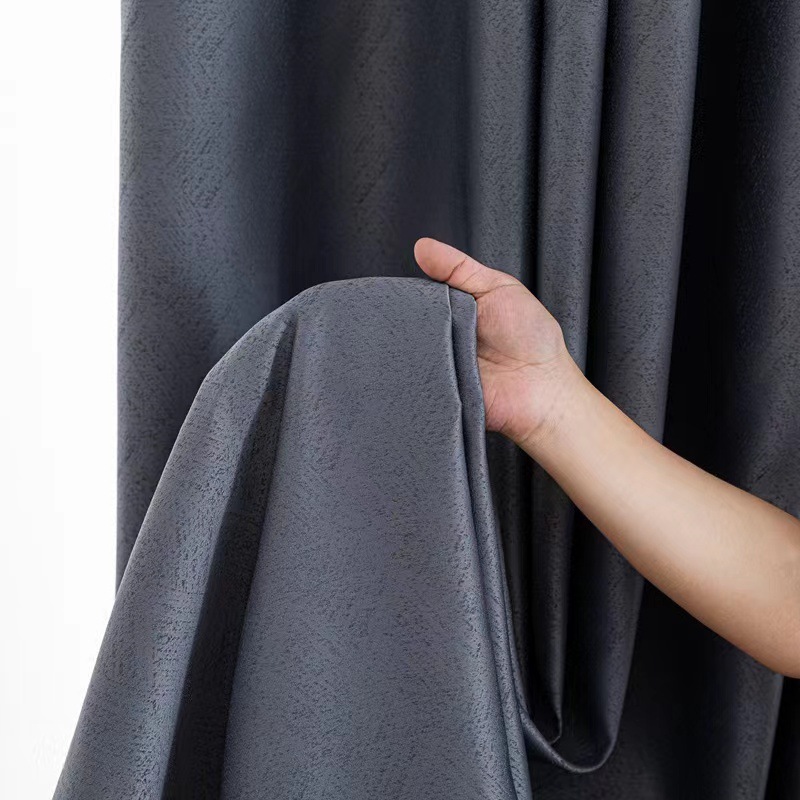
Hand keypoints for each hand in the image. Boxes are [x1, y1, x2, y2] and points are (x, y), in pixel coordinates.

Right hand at [414, 237, 581, 448]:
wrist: (543, 387)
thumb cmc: (530, 337)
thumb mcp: (498, 287)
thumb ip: (459, 267)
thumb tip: (422, 247)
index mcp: (454, 309)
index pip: (417, 296)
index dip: (408, 292)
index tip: (401, 288)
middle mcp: (441, 336)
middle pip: (408, 324)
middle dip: (407, 320)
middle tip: (422, 319)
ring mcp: (437, 364)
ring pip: (407, 352)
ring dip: (411, 347)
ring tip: (425, 343)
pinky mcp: (435, 390)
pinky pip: (415, 381)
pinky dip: (415, 375)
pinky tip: (423, 367)